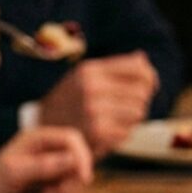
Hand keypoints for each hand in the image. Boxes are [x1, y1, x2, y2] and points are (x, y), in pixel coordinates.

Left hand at [0, 127, 93, 192]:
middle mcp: (49, 150)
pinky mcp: (53, 182)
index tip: (83, 178)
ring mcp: (52, 167)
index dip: (81, 156)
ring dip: (67, 190)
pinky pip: (69, 188)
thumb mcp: (15, 172)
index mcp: (39, 139)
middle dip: (73, 179)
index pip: (71, 138)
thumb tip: (73, 160)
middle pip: (79, 159)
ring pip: (76, 176)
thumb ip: (44, 165)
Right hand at [37, 51, 158, 154]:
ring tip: (116, 120)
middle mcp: (92, 87)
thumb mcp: (83, 78)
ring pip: (138, 113)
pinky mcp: (97, 132)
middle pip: (142, 92)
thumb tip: (142, 58)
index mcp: (90, 69)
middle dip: (140, 101)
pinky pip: (127, 131)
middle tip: (127, 109)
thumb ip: (113, 68)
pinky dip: (122, 134)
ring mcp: (95, 109)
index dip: (150, 78)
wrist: (41, 131)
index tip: (150, 86)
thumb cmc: (67, 104)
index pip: (139, 68)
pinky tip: (108, 133)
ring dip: (132, 119)